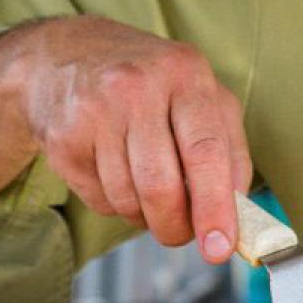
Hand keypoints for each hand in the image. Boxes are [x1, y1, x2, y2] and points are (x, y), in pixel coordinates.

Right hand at [21, 16, 252, 262]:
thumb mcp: (200, 92)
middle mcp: (138, 87)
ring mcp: (94, 112)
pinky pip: (99, 200)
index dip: (215, 206)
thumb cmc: (150, 81)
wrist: (68, 55)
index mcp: (185, 73)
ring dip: (146, 215)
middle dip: (176, 225)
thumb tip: (239, 210)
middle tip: (182, 233)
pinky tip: (117, 172)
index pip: (205, 150)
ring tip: (149, 188)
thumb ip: (229, 146)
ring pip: (129, 200)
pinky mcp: (62, 139)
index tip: (221, 247)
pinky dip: (117, 204)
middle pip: (161, 186)